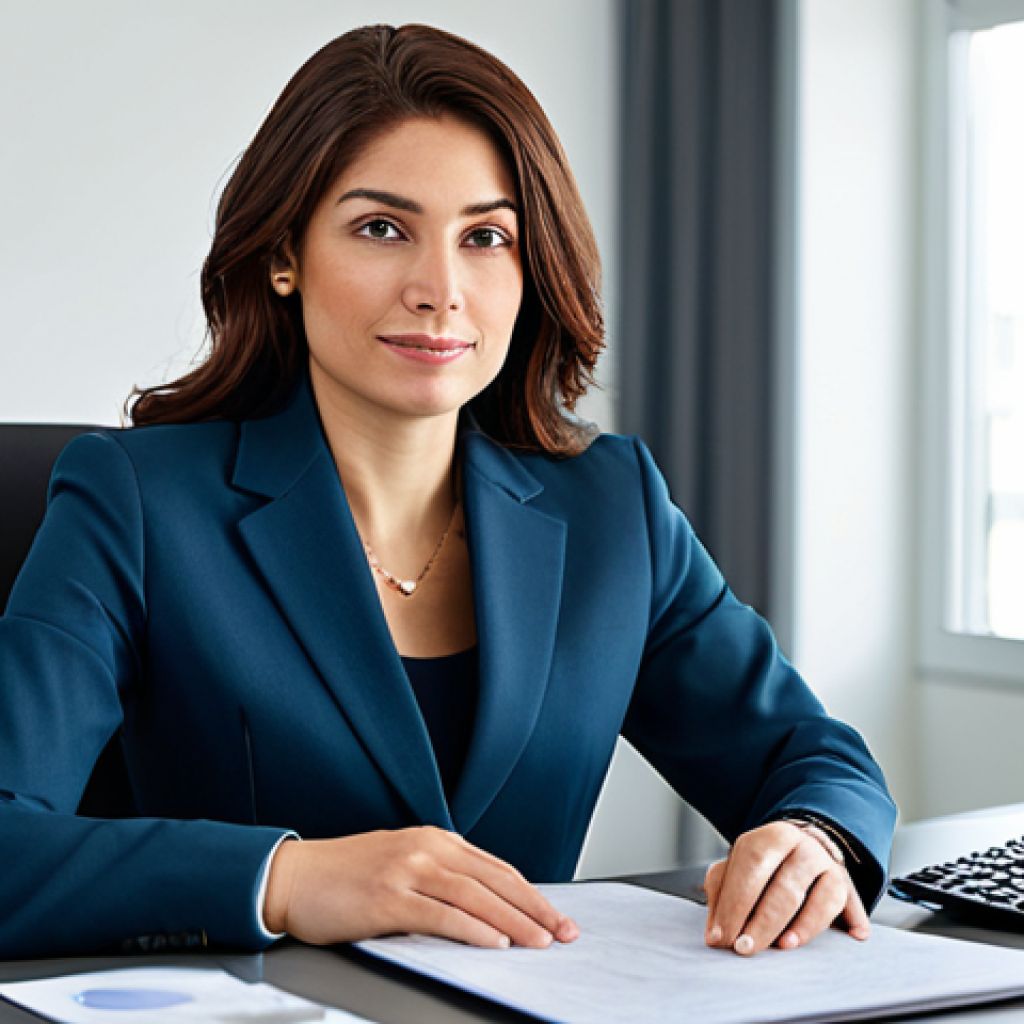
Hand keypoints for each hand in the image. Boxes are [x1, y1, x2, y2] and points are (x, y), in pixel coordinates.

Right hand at [263, 826, 579, 948]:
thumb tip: (485, 907)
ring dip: (514, 921)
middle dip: (535, 907)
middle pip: (494, 880)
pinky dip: (473, 929)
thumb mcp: (402, 863)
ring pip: (475, 896)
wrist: (292, 876)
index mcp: (434, 839)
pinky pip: (441, 915)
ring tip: (541, 941)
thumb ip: (440, 877)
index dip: (530, 893)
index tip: (555, 915)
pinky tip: (495, 943)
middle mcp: (426, 848)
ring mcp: (407, 870)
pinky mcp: (388, 897)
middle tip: (564, 931)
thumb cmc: (345, 876)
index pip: (496, 868)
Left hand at [702, 821, 868, 955]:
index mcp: (770, 837)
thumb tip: (715, 934)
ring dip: (801, 926)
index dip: (734, 904)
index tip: (722, 936)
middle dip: (762, 922)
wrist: (803, 846)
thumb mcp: (738, 866)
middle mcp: (802, 846)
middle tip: (745, 948)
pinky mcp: (846, 885)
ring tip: (781, 946)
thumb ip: (722, 893)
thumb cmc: (764, 863)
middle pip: (783, 885)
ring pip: (818, 898)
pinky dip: (846, 922)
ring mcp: (827, 865)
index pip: (750, 867)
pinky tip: (843, 937)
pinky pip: (845, 907)